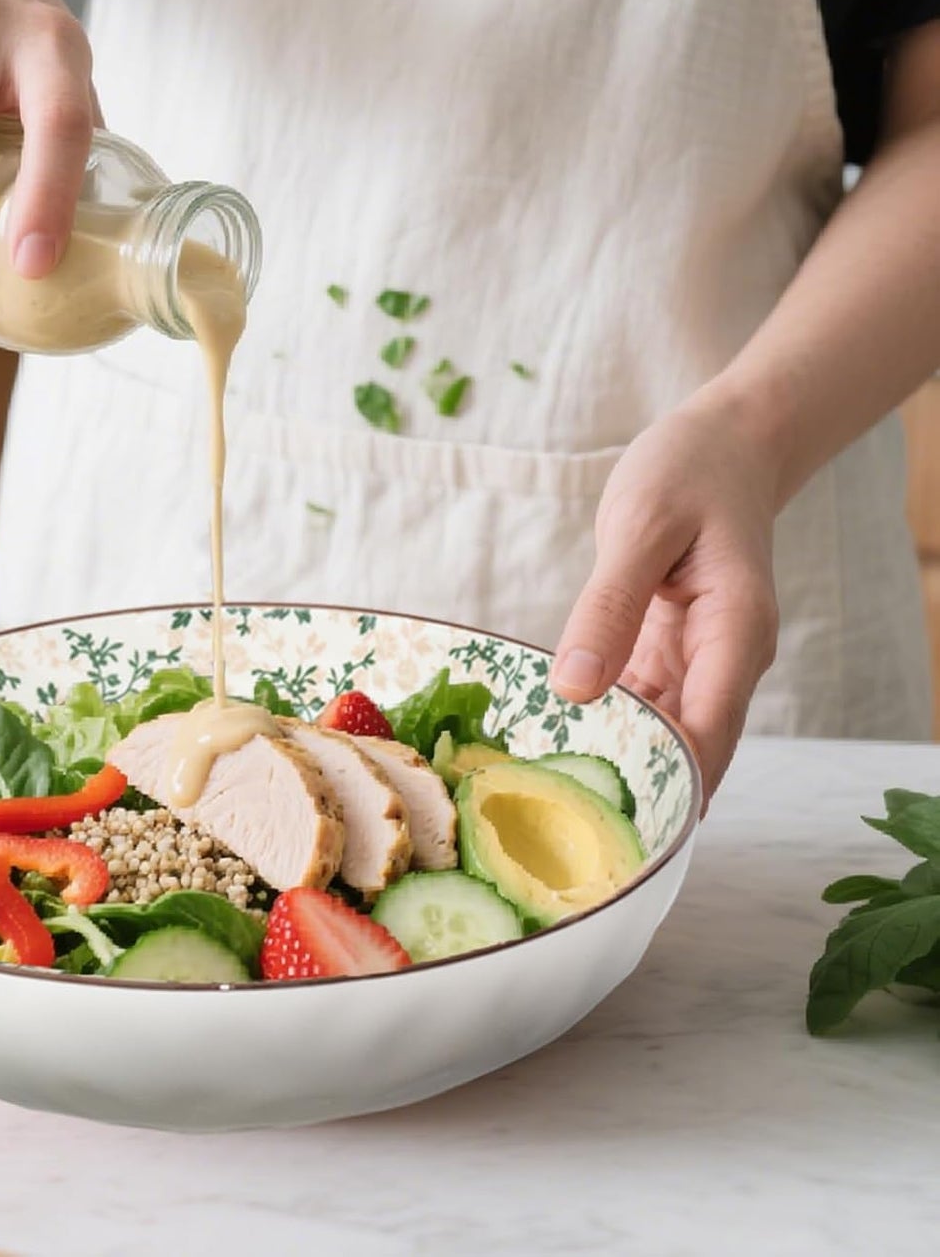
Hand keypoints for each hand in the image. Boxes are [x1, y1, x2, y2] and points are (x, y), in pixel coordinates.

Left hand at [550, 391, 782, 801]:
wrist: (723, 444)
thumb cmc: (688, 473)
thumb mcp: (639, 529)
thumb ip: (608, 608)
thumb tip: (574, 690)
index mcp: (735, 635)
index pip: (708, 737)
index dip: (667, 790)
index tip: (613, 834)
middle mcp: (726, 661)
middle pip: (688, 752)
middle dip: (635, 792)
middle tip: (559, 835)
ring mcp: (701, 661)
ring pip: (661, 735)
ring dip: (614, 762)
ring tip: (545, 804)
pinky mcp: (670, 652)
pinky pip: (640, 704)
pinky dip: (604, 722)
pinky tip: (553, 744)